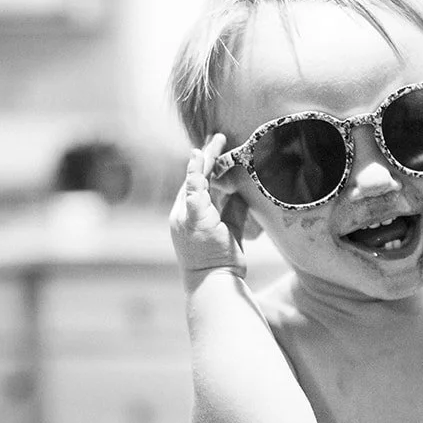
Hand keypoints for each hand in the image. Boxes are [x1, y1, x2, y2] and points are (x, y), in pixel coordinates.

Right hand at [169, 133, 247, 281]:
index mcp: (188, 218)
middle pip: (192, 179)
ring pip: (193, 180)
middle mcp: (181, 215)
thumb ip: (232, 209)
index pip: (195, 187)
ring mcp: (184, 217)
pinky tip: (201, 155)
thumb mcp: (229, 229)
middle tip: (216, 138)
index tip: (214, 151)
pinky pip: (193, 189)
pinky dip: (196, 171)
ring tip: (215, 141)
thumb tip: (241, 190)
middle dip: (204, 157)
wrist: (214, 283)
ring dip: (204, 158)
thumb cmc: (222, 262)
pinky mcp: (194, 218)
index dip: (204, 168)